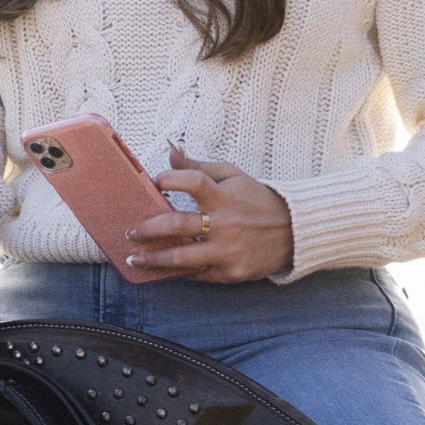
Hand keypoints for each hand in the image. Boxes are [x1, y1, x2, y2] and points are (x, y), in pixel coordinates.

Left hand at [125, 145, 294, 282]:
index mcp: (225, 197)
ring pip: (182, 258)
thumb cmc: (256, 200)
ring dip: (154, 259)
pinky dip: (177, 271)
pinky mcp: (231, 272)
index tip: (155, 182)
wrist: (294, 232)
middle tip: (130, 231)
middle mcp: (225, 224)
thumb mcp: (232, 176)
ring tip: (134, 259)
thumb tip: (171, 149)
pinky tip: (162, 269)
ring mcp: (228, 251)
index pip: (193, 182)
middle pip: (178, 225)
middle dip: (148, 229)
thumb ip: (198, 166)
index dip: (170, 179)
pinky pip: (197, 274)